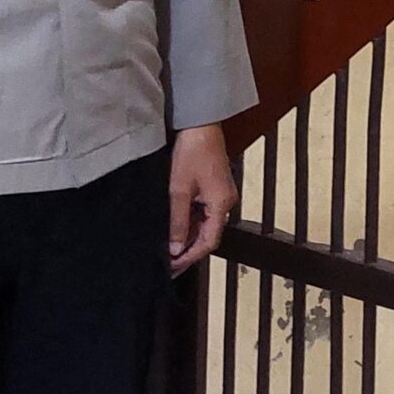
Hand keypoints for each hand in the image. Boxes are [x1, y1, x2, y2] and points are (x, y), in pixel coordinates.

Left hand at [167, 125, 237, 275]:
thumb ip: (177, 221)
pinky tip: (175, 227)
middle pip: (209, 235)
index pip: (208, 241)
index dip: (190, 256)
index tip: (173, 267)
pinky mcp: (215, 188)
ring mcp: (222, 195)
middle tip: (168, 263)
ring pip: (205, 225)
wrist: (200, 126)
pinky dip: (190, 222)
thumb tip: (175, 247)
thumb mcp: (178, 190)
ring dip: (188, 236)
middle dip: (188, 250)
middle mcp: (226, 202)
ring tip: (167, 247)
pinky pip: (204, 212)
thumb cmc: (191, 153)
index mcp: (221, 205)